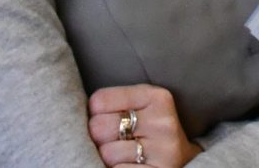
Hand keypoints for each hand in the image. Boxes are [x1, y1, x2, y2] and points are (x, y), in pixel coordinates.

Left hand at [85, 85, 199, 167]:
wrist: (184, 161)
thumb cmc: (150, 132)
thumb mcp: (142, 107)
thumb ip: (115, 104)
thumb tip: (74, 114)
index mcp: (157, 98)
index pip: (99, 100)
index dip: (96, 114)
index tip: (109, 120)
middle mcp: (162, 123)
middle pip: (98, 127)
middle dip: (100, 137)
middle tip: (115, 141)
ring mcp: (163, 152)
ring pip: (106, 153)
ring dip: (108, 159)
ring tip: (124, 156)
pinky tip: (128, 167)